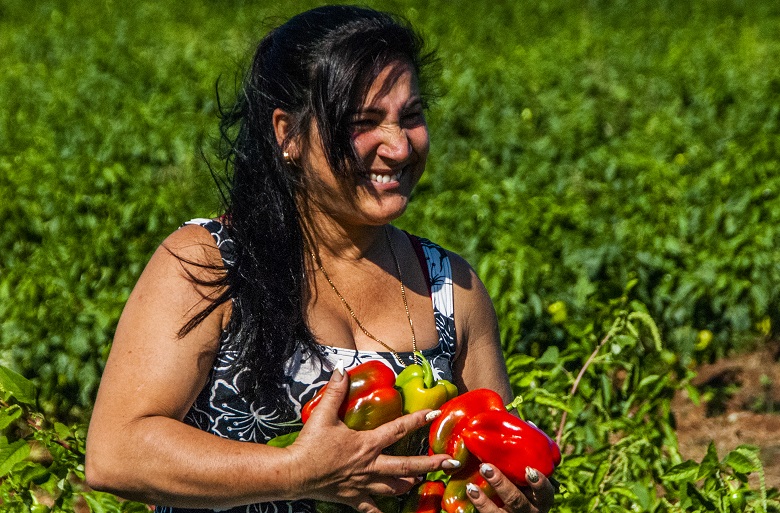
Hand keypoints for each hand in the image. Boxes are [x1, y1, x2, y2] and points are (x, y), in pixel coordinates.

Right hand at [287, 366, 450, 512]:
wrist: (295, 473)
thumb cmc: (310, 445)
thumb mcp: (324, 415)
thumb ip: (336, 392)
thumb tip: (341, 369)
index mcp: (367, 444)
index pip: (398, 430)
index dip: (418, 420)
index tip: (436, 414)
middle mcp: (371, 466)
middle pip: (407, 466)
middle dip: (431, 464)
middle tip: (450, 463)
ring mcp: (363, 485)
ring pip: (394, 487)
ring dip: (409, 483)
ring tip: (420, 481)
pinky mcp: (353, 498)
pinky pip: (372, 509)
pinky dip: (381, 511)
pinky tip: (389, 512)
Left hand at [466, 463, 553, 512]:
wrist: (514, 510)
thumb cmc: (526, 487)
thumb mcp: (530, 477)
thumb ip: (530, 457)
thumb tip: (529, 425)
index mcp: (541, 498)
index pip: (546, 492)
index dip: (539, 483)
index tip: (529, 470)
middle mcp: (529, 510)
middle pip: (517, 501)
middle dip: (501, 485)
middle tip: (486, 467)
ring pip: (499, 512)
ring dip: (484, 499)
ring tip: (472, 484)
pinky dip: (479, 503)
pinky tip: (470, 490)